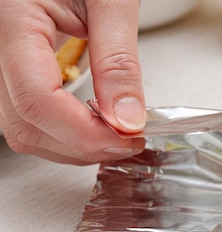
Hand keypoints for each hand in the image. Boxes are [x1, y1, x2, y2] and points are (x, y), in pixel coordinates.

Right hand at [0, 0, 145, 164]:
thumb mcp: (111, 1)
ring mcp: (0, 61)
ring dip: (73, 145)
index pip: (36, 98)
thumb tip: (128, 119)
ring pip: (23, 129)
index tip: (128, 136)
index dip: (84, 132)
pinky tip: (94, 124)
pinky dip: (64, 133)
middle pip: (25, 123)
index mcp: (12, 19)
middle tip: (128, 139)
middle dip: (81, 144)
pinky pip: (28, 117)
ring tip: (116, 133)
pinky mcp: (13, 71)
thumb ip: (119, 61)